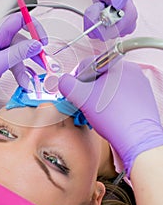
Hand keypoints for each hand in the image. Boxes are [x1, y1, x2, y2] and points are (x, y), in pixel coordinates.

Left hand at [0, 13, 46, 95]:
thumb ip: (19, 54)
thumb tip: (36, 45)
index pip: (21, 19)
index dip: (36, 28)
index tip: (43, 42)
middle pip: (21, 39)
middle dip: (32, 54)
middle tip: (42, 64)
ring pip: (14, 52)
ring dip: (21, 68)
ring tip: (26, 82)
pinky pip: (6, 58)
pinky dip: (11, 69)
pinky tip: (7, 80)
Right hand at [58, 60, 162, 176]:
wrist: (138, 140)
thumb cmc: (115, 119)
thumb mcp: (82, 98)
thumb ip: (67, 85)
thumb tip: (63, 81)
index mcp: (117, 65)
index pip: (88, 64)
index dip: (77, 79)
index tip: (76, 91)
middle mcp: (130, 71)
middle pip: (99, 75)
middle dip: (89, 89)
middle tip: (86, 103)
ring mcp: (139, 84)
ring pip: (110, 86)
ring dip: (99, 97)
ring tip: (98, 112)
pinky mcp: (143, 98)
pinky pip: (121, 95)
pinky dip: (112, 103)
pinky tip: (109, 115)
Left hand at [85, 0, 137, 40]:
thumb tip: (118, 5)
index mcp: (130, 16)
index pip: (110, 32)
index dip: (99, 21)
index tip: (99, 6)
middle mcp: (127, 26)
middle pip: (104, 35)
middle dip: (95, 20)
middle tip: (98, 6)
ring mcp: (119, 29)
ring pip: (99, 35)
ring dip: (93, 22)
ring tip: (99, 8)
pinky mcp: (111, 31)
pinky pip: (96, 34)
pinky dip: (92, 24)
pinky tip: (97, 14)